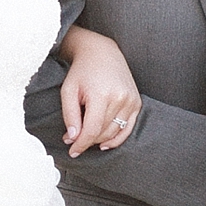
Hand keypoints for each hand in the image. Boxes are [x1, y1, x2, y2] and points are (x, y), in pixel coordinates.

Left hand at [59, 27, 140, 155]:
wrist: (102, 53)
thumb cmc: (82, 71)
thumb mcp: (68, 91)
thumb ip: (70, 116)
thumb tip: (73, 138)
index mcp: (101, 94)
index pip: (92, 129)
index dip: (81, 144)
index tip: (73, 152)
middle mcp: (120, 98)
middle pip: (103, 133)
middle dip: (87, 140)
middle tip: (74, 139)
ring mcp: (131, 100)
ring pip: (114, 133)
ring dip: (99, 139)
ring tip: (86, 136)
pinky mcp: (136, 103)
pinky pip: (128, 129)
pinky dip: (116, 139)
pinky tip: (104, 143)